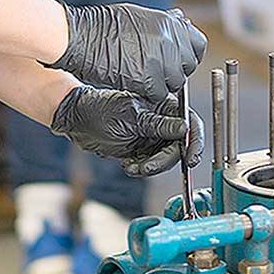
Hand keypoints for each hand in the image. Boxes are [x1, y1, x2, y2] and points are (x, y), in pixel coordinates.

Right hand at [48, 3, 206, 102]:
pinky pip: (158, 94)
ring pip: (175, 83)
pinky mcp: (148, 79)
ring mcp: (161, 60)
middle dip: (175, 71)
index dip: (187, 54)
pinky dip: (148, 94)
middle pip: (188, 66)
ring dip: (162, 84)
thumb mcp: (140, 15)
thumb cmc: (104, 26)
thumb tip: (183, 22)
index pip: (198, 45)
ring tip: (142, 77)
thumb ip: (164, 23)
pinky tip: (134, 84)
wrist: (81, 36)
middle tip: (155, 70)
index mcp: (170, 23)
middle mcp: (170, 40)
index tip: (176, 59)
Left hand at [51, 87, 204, 176]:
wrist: (78, 120)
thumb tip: (185, 129)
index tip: (191, 158)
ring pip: (166, 158)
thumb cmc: (102, 109)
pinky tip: (128, 165)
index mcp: (164, 104)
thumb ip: (160, 125)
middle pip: (180, 145)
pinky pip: (152, 164)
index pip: (190, 123)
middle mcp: (162, 120)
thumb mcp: (133, 118)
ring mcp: (153, 135)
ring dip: (152, 166)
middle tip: (149, 166)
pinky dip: (142, 168)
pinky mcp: (143, 149)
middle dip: (166, 159)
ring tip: (133, 166)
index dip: (194, 141)